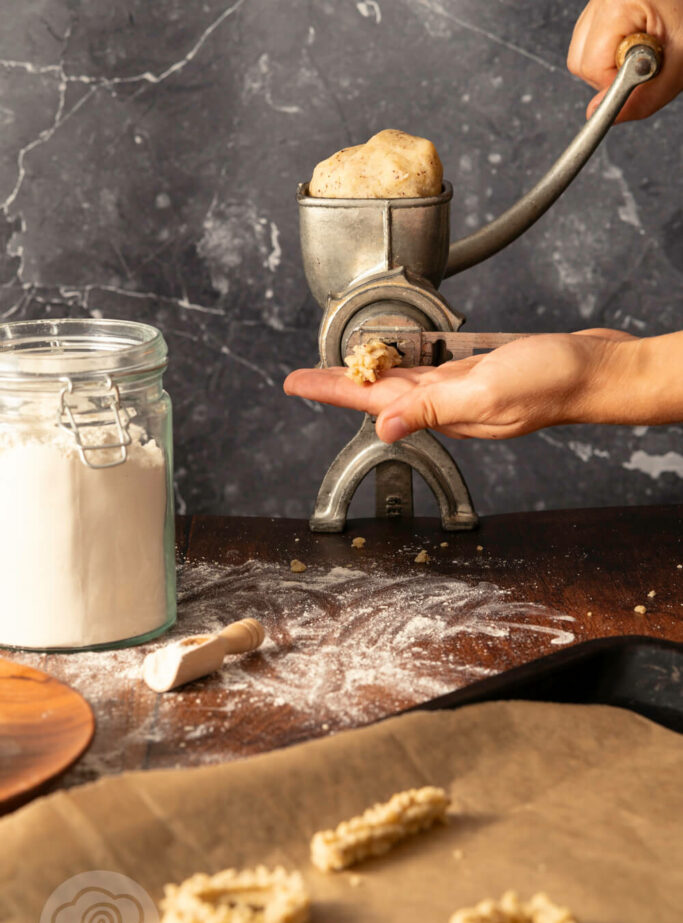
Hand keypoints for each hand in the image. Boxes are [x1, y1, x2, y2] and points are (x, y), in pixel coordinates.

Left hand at [284, 329, 636, 442]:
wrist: (593, 372)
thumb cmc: (550, 383)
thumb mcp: (484, 393)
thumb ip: (433, 408)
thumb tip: (383, 427)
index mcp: (442, 411)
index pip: (372, 403)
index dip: (331, 391)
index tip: (295, 383)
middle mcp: (446, 404)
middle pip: (379, 394)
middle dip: (339, 384)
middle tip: (304, 376)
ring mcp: (462, 389)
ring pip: (403, 381)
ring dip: (368, 373)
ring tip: (339, 366)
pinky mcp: (479, 372)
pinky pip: (431, 368)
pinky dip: (407, 360)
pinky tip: (397, 355)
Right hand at [567, 0, 682, 120]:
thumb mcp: (679, 61)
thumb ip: (644, 96)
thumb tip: (601, 115)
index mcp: (619, 5)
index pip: (592, 67)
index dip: (617, 83)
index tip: (641, 80)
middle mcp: (602, 0)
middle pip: (580, 61)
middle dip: (609, 74)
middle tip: (643, 62)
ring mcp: (599, 0)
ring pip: (582, 51)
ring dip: (609, 62)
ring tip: (641, 48)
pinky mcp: (602, 4)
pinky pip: (591, 38)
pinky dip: (611, 49)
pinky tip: (634, 40)